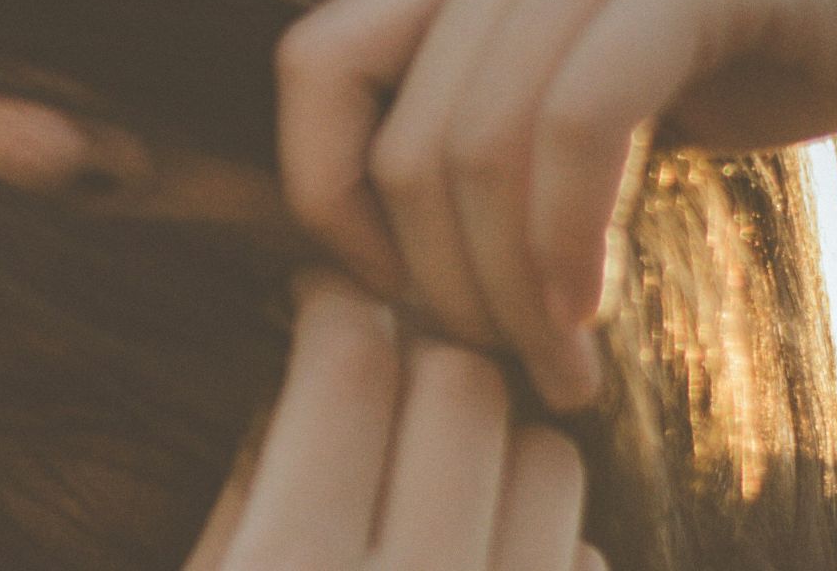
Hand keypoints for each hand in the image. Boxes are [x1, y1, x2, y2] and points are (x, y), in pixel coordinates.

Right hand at [185, 270, 606, 570]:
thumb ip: (253, 492)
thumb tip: (297, 377)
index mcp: (293, 568)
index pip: (348, 369)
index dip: (333, 303)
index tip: (321, 292)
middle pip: (462, 390)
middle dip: (420, 358)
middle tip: (383, 369)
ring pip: (549, 462)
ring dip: (496, 444)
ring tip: (438, 468)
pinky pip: (584, 558)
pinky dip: (536, 541)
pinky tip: (476, 562)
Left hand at [273, 0, 836, 412]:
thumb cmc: (765, 50)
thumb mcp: (599, 79)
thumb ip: (504, 122)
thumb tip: (404, 251)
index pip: (311, 65)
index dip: (323, 193)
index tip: (394, 292)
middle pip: (406, 142)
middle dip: (443, 287)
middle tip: (509, 369)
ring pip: (480, 147)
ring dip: (511, 292)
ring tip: (565, 369)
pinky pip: (576, 127)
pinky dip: (566, 241)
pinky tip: (592, 309)